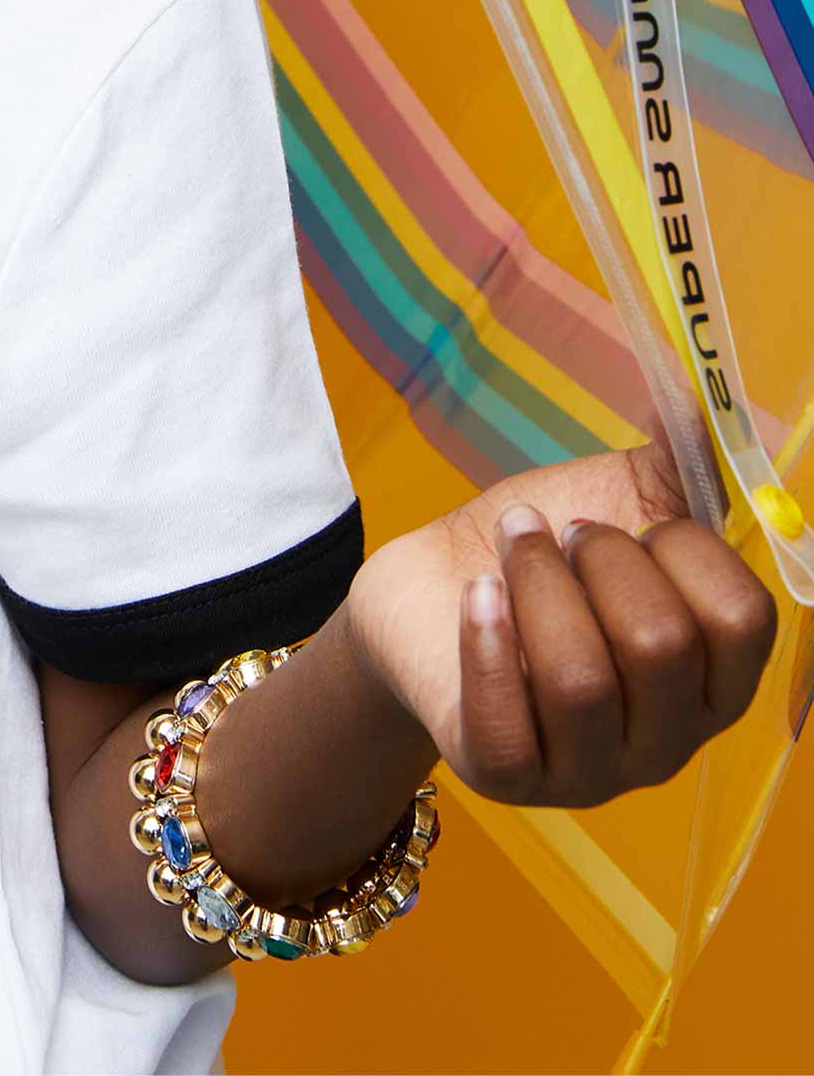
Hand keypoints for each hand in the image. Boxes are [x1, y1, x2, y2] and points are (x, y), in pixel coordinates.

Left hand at [347, 440, 776, 806]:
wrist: (427, 592)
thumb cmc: (538, 554)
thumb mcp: (614, 502)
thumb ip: (674, 465)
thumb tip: (699, 396)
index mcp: (713, 678)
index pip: (744, 620)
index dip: (683, 548)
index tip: (629, 521)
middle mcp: (667, 741)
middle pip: (661, 646)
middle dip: (598, 557)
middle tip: (557, 534)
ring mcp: (590, 773)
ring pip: (581, 679)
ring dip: (534, 582)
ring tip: (509, 548)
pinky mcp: (506, 776)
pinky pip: (507, 720)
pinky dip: (487, 639)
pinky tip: (477, 593)